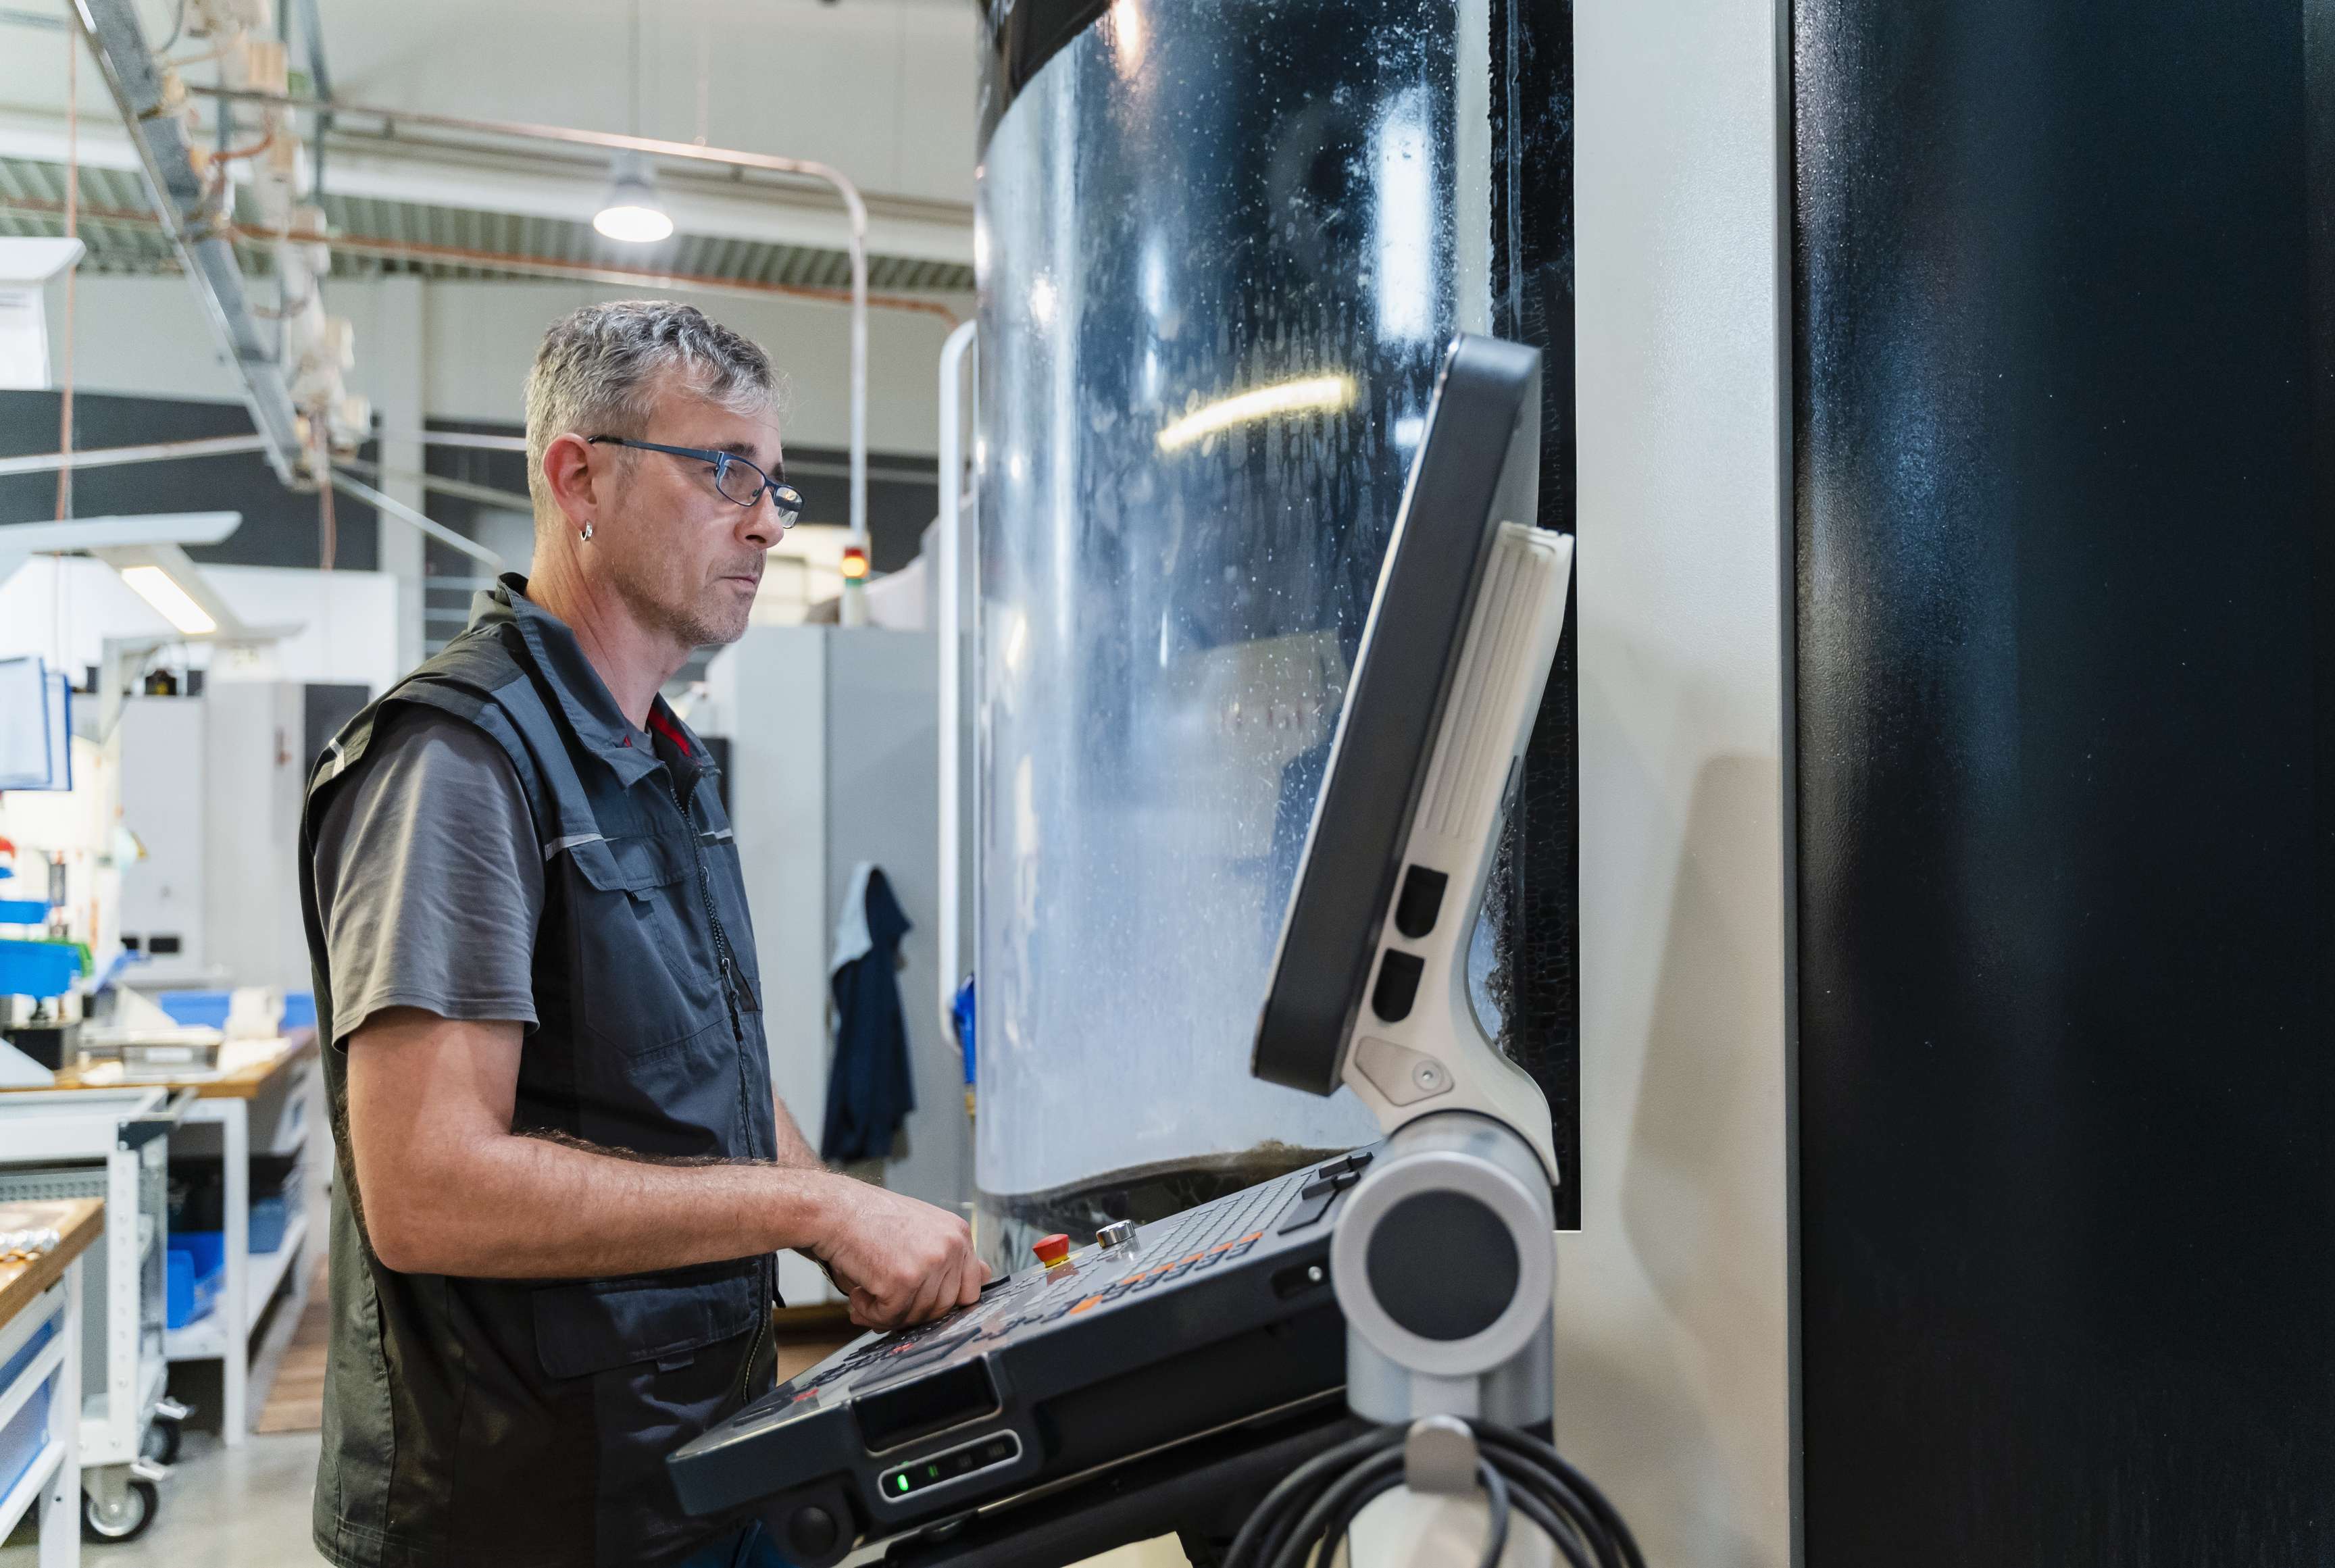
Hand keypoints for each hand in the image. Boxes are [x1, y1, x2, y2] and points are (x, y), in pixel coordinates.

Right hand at [808, 1177, 987, 1329]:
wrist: (834, 1209)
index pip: (971, 1289)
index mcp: (959, 1234)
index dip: (943, 1303)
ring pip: (916, 1316)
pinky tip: (858, 1292)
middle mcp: (950, 1248)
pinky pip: (891, 1318)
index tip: (919, 1302)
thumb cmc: (871, 1219)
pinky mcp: (903, 1282)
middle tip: (884, 1299)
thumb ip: (950, 1256)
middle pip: (942, 1308)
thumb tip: (982, 1281)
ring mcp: (929, 1265)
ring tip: (866, 1291)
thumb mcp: (923, 1229)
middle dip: (911, 1310)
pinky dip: (870, 1313)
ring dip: (887, 1312)